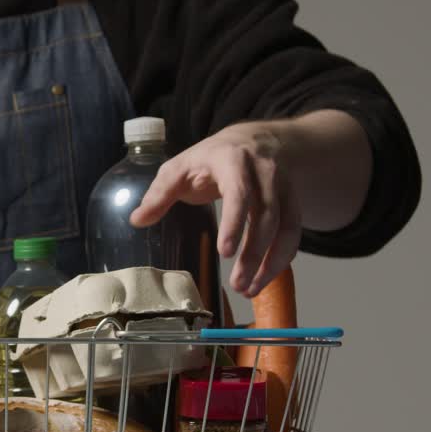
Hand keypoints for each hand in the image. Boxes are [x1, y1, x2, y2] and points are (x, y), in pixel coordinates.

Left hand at [130, 121, 297, 297]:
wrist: (252, 141)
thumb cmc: (210, 158)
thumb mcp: (179, 167)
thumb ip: (159, 193)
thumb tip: (136, 220)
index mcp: (232, 160)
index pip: (239, 192)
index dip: (235, 222)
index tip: (226, 252)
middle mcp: (264, 172)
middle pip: (266, 215)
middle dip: (254, 253)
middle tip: (237, 284)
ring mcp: (283, 188)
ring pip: (286, 227)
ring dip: (270, 262)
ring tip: (249, 290)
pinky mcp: (293, 203)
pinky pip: (293, 234)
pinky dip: (281, 260)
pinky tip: (263, 280)